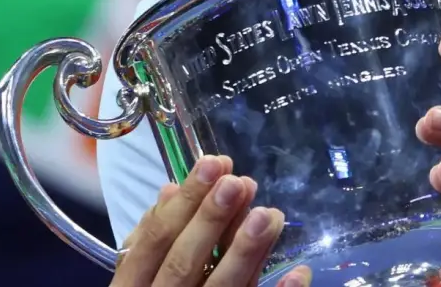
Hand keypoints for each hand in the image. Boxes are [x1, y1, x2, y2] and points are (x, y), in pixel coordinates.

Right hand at [111, 154, 311, 286]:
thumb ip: (154, 240)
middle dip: (211, 222)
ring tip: (270, 214)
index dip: (183, 204)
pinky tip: (299, 272)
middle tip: (240, 183)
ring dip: (245, 254)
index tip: (214, 165)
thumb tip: (170, 190)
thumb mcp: (140, 278)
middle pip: (184, 265)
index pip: (153, 244)